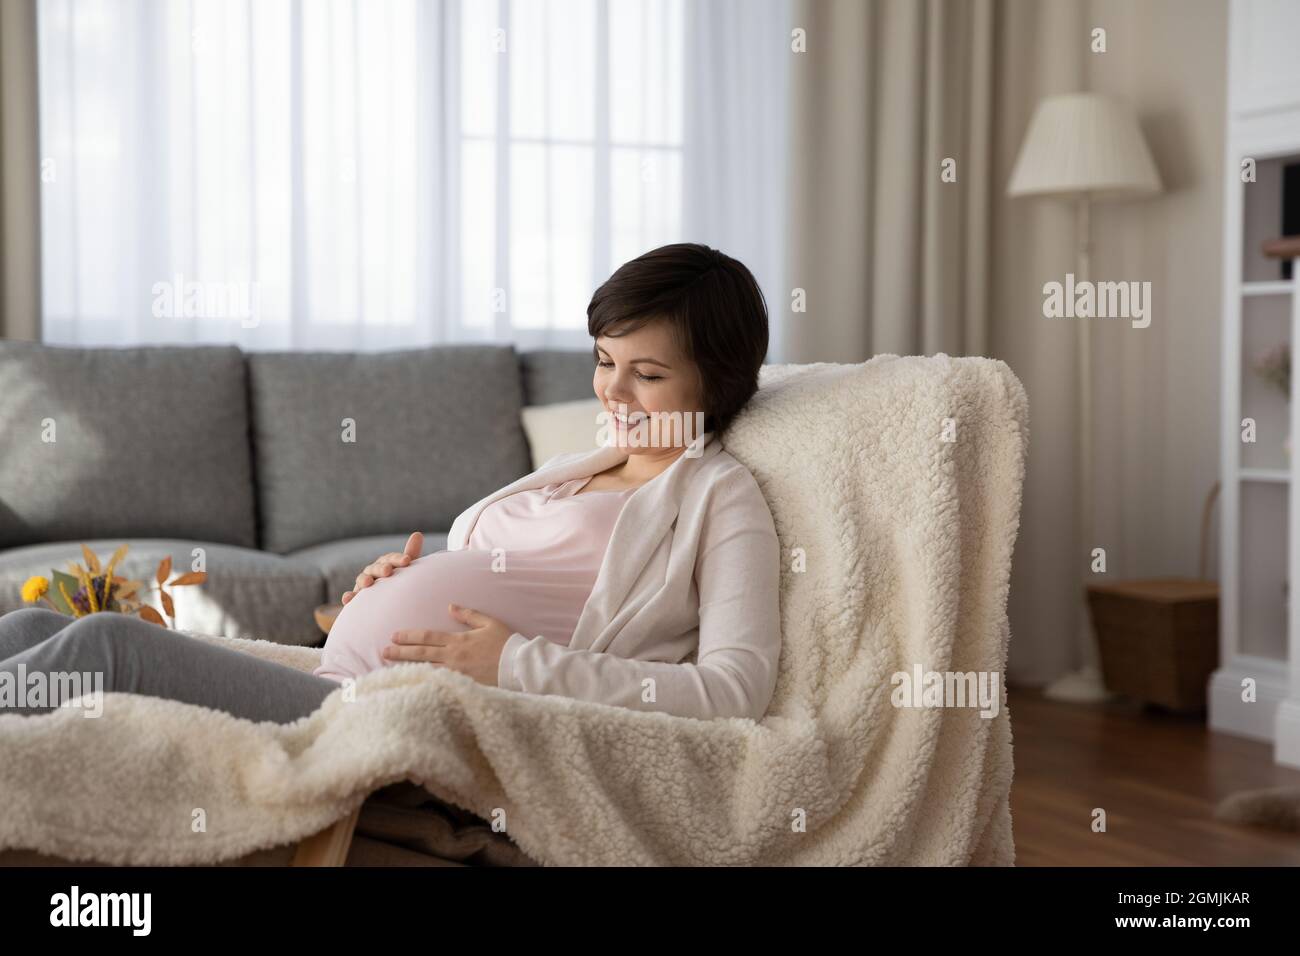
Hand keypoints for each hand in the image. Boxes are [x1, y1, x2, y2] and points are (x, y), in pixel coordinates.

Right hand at [341, 531, 422, 604]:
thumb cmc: (398, 582)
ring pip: (362, 580)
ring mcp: (363, 585)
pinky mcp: (356, 598)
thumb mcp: (405, 570)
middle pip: (376, 568)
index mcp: (385, 563)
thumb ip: (410, 554)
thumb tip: (418, 534)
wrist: (388, 602)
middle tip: (388, 570)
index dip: (398, 559)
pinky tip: (347, 598)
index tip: (407, 560)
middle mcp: (372, 572)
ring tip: (368, 582)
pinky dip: (348, 597)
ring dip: (364, 579)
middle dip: (381, 568)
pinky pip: (350, 597)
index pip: (391, 559)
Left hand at [383, 604, 512, 686]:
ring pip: (426, 670)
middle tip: (383, 651)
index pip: (427, 637)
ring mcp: (456, 673)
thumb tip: (450, 606)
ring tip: (390, 666)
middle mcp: (454, 657)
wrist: (519, 667)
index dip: (409, 636)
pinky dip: (423, 682)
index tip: (394, 636)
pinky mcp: (461, 685)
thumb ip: (468, 614)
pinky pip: (438, 683)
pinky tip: (412, 682)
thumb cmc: (506, 643)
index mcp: (458, 640)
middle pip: (421, 654)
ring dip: (407, 667)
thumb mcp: (489, 622)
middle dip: (400, 652)